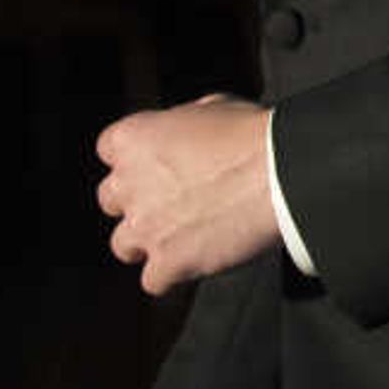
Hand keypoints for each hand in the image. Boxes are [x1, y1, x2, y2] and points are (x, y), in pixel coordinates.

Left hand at [95, 94, 277, 294]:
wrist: (279, 175)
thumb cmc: (252, 136)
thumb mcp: (212, 106)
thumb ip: (184, 124)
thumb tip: (190, 135)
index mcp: (134, 138)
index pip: (109, 150)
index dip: (133, 160)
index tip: (153, 166)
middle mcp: (129, 183)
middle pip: (110, 200)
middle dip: (136, 202)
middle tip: (169, 204)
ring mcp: (145, 227)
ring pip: (122, 245)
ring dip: (147, 244)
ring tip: (179, 240)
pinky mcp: (167, 262)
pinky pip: (153, 281)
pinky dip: (172, 277)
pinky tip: (195, 264)